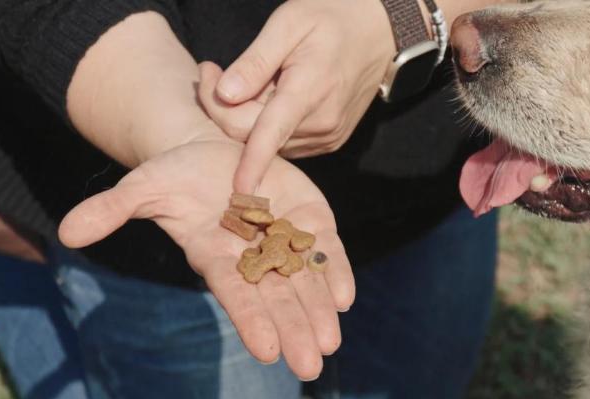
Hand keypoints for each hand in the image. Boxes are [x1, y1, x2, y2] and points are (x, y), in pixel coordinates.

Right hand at [58, 138, 355, 380]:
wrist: (214, 151)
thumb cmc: (175, 175)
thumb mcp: (143, 186)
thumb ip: (113, 210)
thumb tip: (66, 233)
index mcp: (216, 256)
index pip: (235, 294)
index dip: (250, 319)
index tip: (268, 351)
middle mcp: (252, 256)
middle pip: (276, 298)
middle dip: (293, 329)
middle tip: (309, 366)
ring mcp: (283, 238)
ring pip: (305, 280)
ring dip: (319, 310)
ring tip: (330, 343)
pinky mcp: (308, 217)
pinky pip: (325, 248)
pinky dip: (337, 270)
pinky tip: (346, 297)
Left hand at [197, 0, 396, 192]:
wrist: (378, 31)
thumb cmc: (331, 19)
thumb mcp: (288, 24)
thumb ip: (255, 62)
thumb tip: (224, 94)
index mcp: (308, 92)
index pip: (269, 135)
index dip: (250, 163)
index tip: (237, 189)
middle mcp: (320, 123)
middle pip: (255, 136)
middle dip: (224, 110)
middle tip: (210, 71)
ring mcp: (327, 136)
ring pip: (269, 143)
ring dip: (248, 118)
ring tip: (250, 78)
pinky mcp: (328, 141)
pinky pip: (285, 142)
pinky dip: (268, 126)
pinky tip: (272, 95)